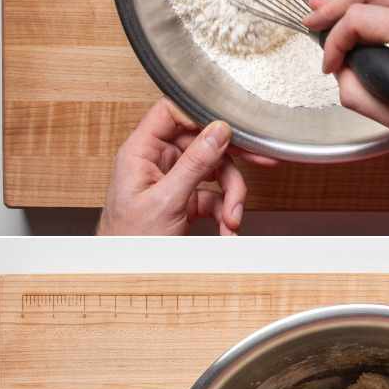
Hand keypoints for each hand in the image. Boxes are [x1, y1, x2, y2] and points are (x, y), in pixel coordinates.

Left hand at [98, 100, 273, 235]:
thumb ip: (194, 164)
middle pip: (203, 145)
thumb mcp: (167, 200)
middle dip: (231, 163)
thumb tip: (218, 131)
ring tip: (233, 220)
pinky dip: (225, 213)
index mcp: (141, 152)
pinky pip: (214, 197)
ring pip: (215, 172)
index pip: (171, 113)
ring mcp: (172, 181)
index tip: (229, 126)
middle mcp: (157, 162)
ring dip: (231, 197)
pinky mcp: (184, 200)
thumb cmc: (129, 242)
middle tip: (262, 161)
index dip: (200, 115)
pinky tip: (227, 230)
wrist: (126, 274)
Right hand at [305, 0, 388, 165]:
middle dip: (338, 3)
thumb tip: (341, 72)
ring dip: (360, 2)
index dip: (334, 40)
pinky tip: (368, 21)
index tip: (329, 64)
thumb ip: (357, 92)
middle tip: (314, 18)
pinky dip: (384, 8)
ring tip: (332, 16)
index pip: (360, 17)